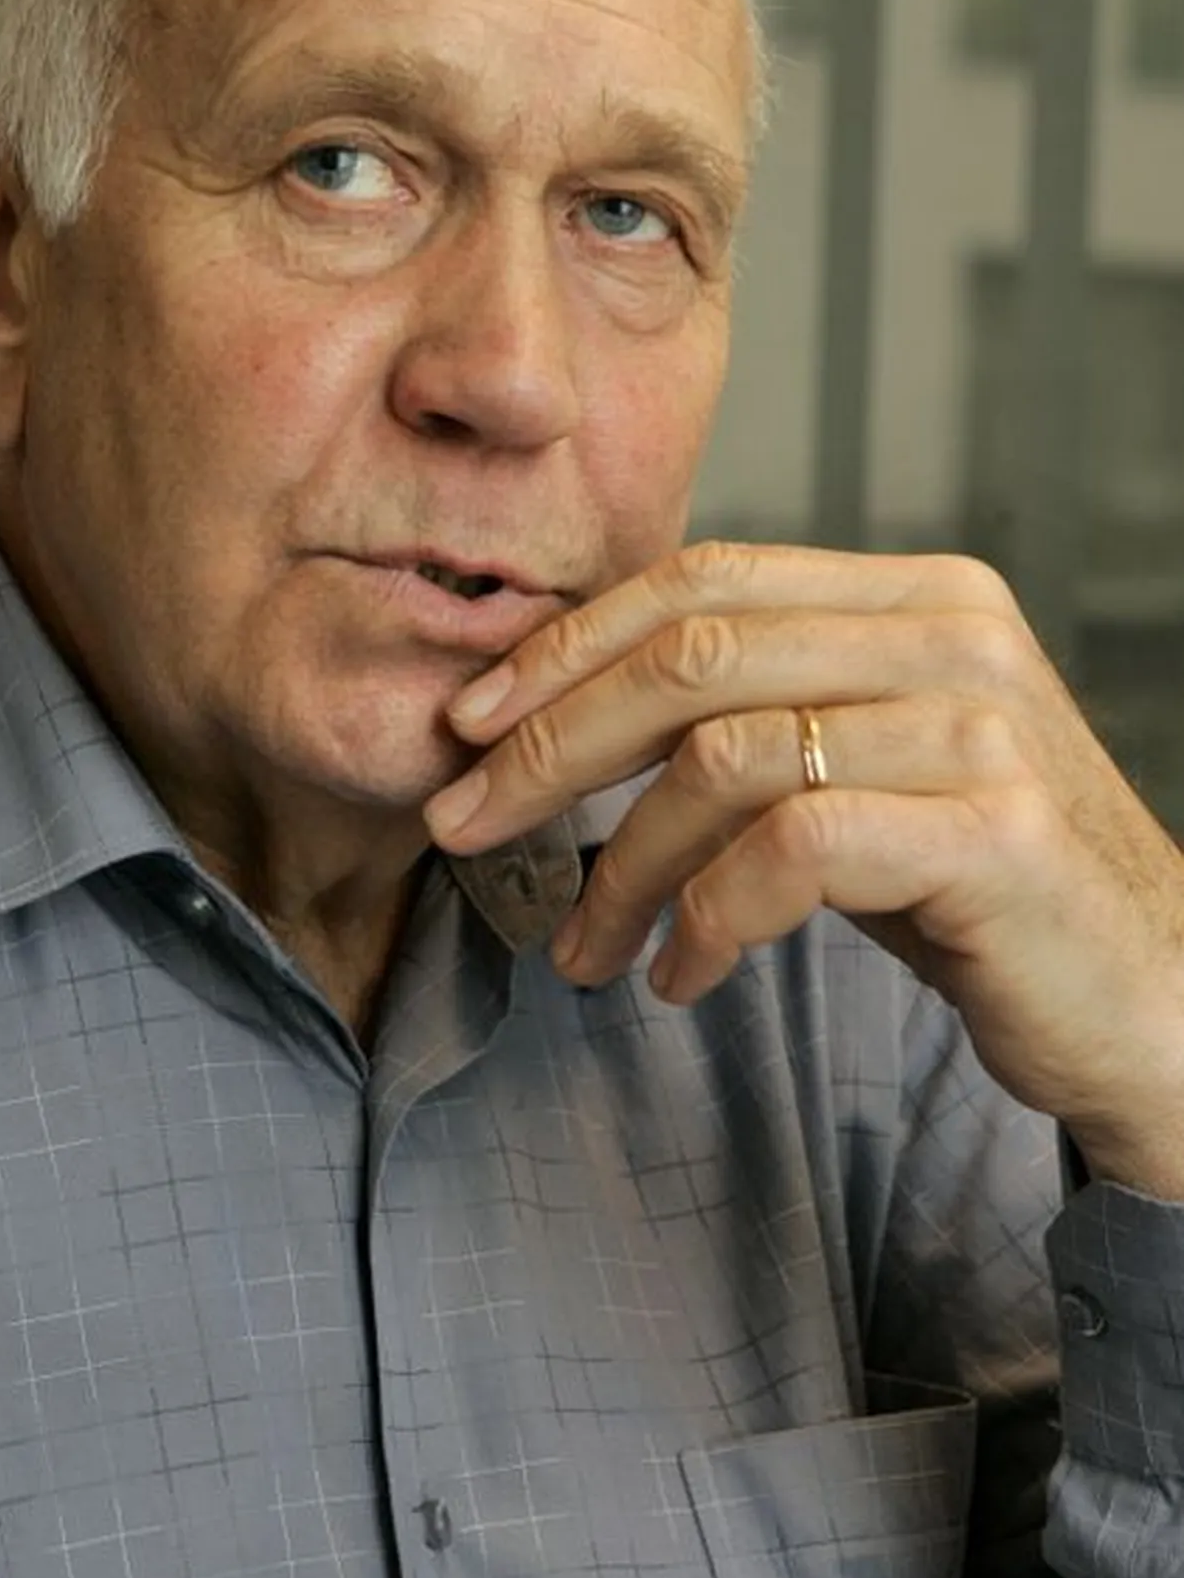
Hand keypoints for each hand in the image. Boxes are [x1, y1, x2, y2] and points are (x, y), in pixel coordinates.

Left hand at [424, 542, 1183, 1198]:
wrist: (1152, 1001)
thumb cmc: (976, 886)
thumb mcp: (861, 767)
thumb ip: (758, 709)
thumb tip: (564, 701)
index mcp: (915, 594)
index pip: (703, 576)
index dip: (569, 642)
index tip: (470, 718)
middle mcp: (953, 636)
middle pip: (692, 655)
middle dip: (549, 744)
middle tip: (462, 821)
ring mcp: (980, 728)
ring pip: (723, 760)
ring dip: (619, 866)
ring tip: (586, 950)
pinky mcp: (992, 832)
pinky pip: (790, 854)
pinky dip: (706, 923)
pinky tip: (681, 979)